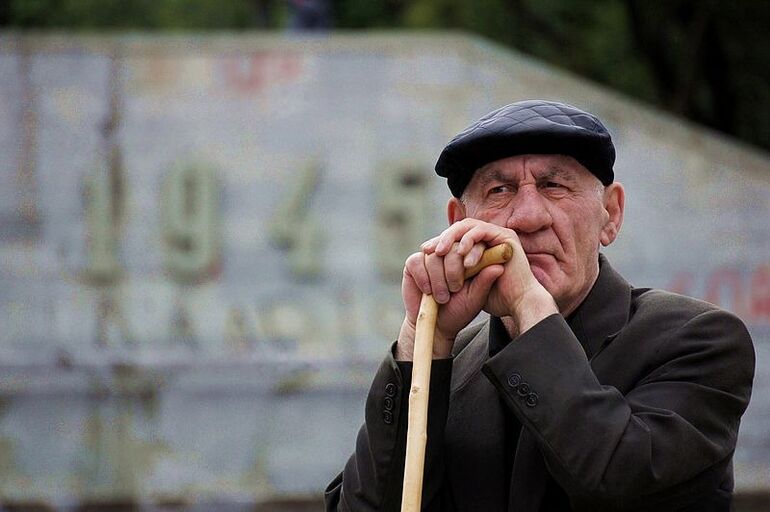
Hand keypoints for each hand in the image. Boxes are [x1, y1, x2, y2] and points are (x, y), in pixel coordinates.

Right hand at [397, 242, 503, 359]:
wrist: (436, 325)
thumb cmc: (459, 311)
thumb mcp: (475, 297)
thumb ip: (485, 281)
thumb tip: (499, 266)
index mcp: (467, 257)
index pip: (470, 244)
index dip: (470, 251)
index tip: (471, 267)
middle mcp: (448, 253)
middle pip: (451, 247)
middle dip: (453, 269)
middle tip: (455, 289)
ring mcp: (430, 257)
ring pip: (434, 256)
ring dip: (438, 279)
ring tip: (442, 297)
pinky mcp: (413, 264)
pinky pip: (416, 261)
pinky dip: (423, 277)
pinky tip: (428, 291)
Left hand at [422, 219, 557, 332]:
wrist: (518, 306)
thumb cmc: (495, 299)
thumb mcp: (469, 284)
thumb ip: (457, 271)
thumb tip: (434, 265)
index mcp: (481, 246)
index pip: (457, 236)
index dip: (440, 242)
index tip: (425, 251)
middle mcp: (491, 237)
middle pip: (460, 227)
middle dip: (443, 238)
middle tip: (429, 250)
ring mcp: (499, 235)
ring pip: (469, 226)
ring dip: (452, 238)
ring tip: (441, 253)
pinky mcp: (506, 237)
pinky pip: (482, 231)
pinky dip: (469, 240)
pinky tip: (461, 255)